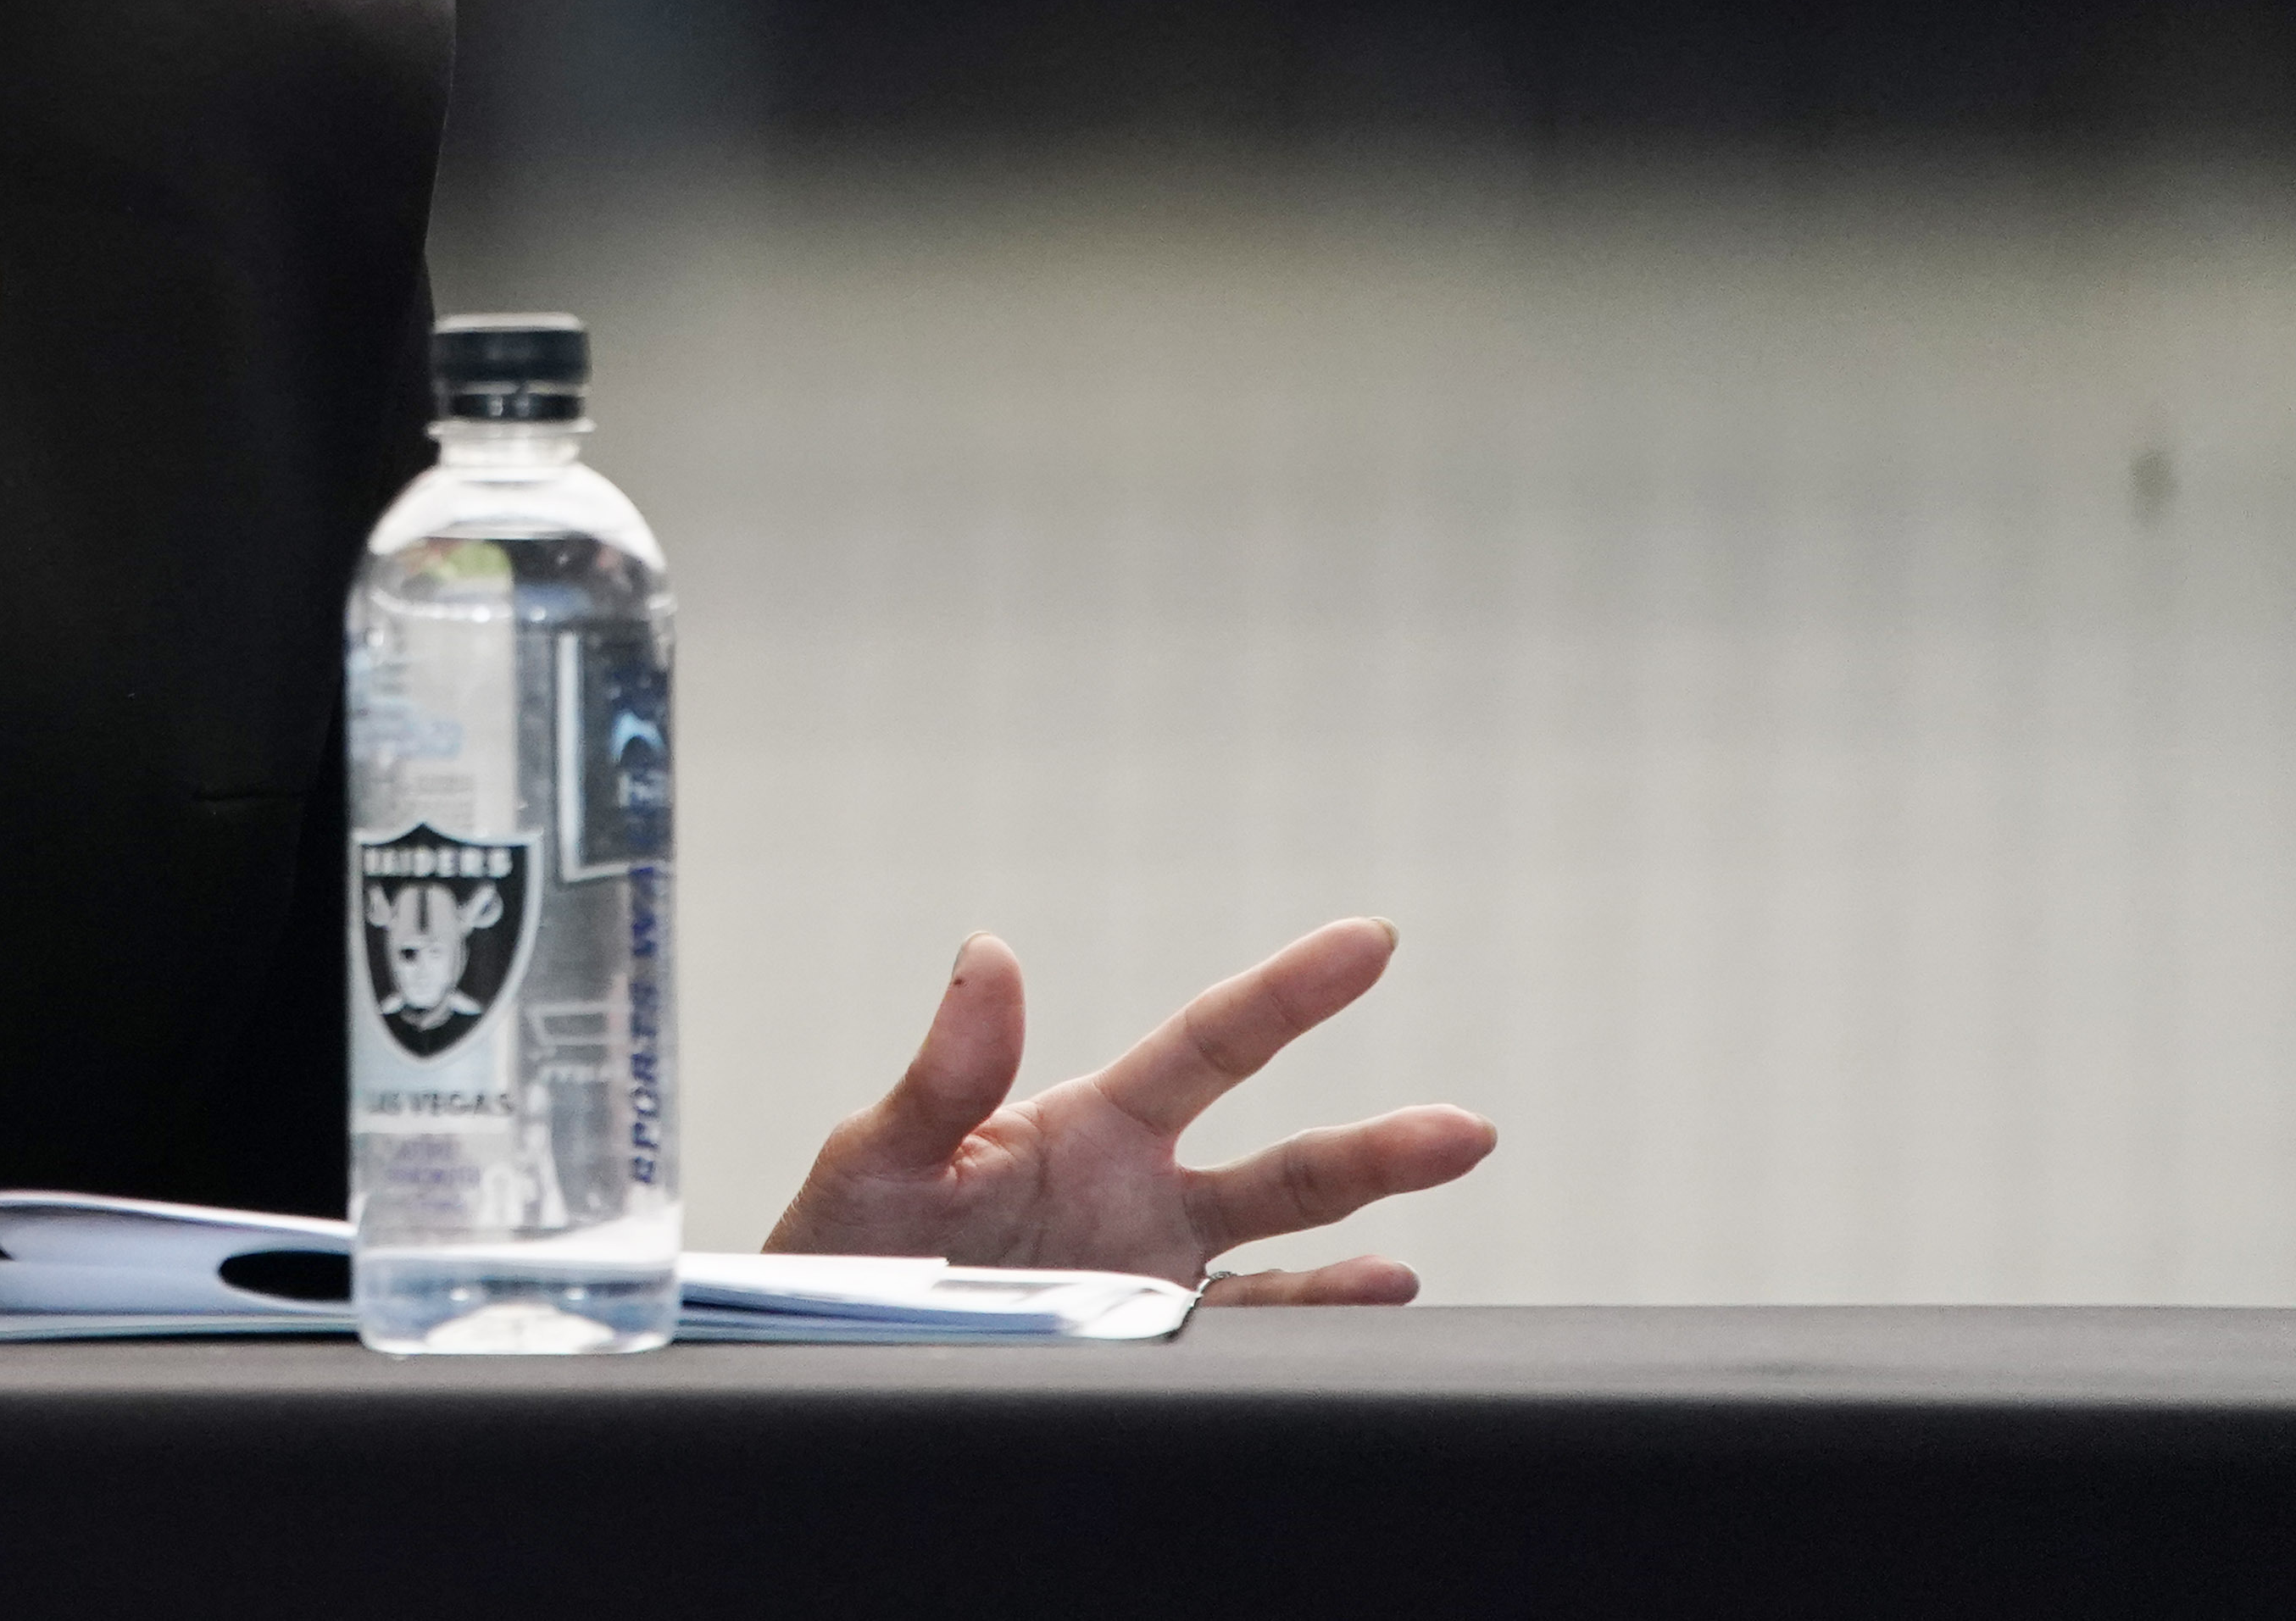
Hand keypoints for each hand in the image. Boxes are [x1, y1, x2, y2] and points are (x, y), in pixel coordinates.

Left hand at [763, 919, 1493, 1302]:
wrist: (825, 1351)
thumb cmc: (840, 1245)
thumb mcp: (879, 1157)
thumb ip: (942, 1073)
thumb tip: (988, 953)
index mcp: (1087, 1128)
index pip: (1208, 1045)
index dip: (1289, 993)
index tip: (1371, 942)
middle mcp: (1139, 1198)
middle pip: (1281, 1165)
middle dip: (1378, 1148)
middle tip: (1470, 1131)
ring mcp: (1150, 1280)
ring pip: (1282, 1257)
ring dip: (1363, 1245)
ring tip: (1419, 1260)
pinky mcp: (1143, 1352)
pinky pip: (1245, 1342)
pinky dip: (1312, 1329)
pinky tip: (1373, 1308)